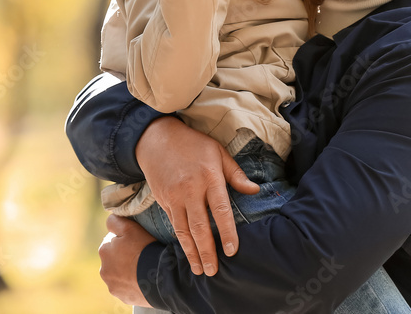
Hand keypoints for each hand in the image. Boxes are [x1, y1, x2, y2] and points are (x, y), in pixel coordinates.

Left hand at [99, 215, 155, 306]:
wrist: (158, 277)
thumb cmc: (145, 249)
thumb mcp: (131, 228)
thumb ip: (115, 221)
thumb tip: (110, 218)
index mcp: (104, 249)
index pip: (112, 239)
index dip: (125, 239)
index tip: (137, 241)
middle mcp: (104, 268)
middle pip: (114, 257)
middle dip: (124, 255)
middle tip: (141, 254)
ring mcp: (112, 284)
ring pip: (119, 273)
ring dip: (127, 269)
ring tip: (143, 267)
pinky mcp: (121, 295)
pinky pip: (125, 286)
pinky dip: (131, 282)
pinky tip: (143, 278)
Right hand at [136, 117, 259, 275]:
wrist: (156, 139)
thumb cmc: (194, 144)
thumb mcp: (219, 152)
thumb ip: (236, 174)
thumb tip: (255, 190)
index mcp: (209, 178)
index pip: (220, 210)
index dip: (226, 233)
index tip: (232, 251)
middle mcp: (190, 190)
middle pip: (199, 227)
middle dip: (207, 252)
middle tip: (214, 272)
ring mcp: (174, 197)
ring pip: (183, 231)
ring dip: (192, 253)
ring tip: (200, 270)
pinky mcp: (163, 201)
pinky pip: (173, 225)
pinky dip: (181, 242)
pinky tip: (188, 253)